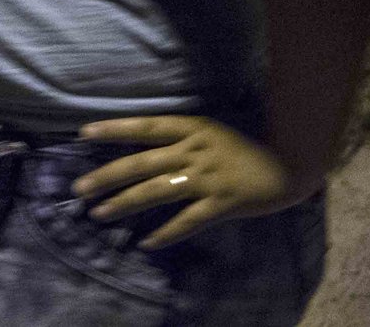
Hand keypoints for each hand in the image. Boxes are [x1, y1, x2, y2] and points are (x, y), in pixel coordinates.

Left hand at [73, 115, 307, 248]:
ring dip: (125, 204)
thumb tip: (141, 147)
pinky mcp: (223, 204)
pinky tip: (147, 243)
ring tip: (99, 214)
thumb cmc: (245, 149)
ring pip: (156, 191)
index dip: (115, 129)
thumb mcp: (210, 133)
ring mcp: (208, 178)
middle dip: (107, 176)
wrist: (290, 166)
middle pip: (141, 163)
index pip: (145, 126)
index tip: (83, 133)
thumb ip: (180, 139)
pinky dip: (166, 233)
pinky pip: (188, 221)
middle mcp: (195, 151)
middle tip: (79, 188)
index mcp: (191, 128)